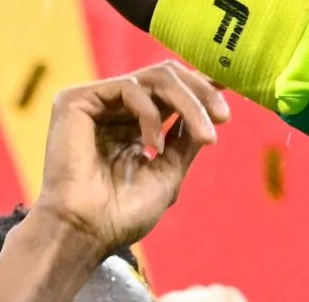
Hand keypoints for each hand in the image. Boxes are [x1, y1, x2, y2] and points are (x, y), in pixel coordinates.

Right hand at [29, 63, 229, 258]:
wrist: (86, 232)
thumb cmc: (122, 214)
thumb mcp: (169, 172)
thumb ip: (186, 138)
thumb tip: (211, 110)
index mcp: (132, 125)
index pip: (170, 91)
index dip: (201, 84)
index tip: (233, 83)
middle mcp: (114, 108)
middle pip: (167, 76)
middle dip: (201, 93)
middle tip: (224, 116)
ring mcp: (96, 102)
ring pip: (155, 77)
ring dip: (188, 103)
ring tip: (205, 135)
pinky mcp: (76, 100)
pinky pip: (129, 87)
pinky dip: (151, 113)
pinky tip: (152, 144)